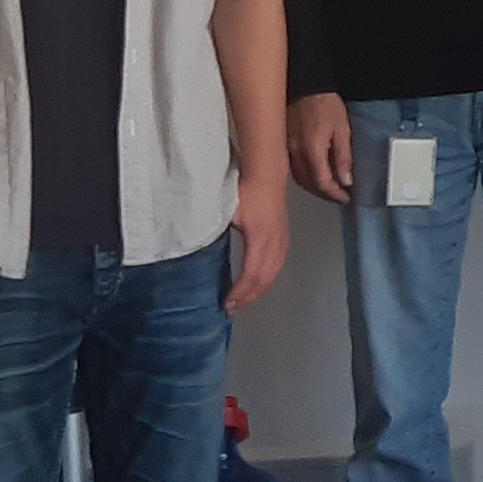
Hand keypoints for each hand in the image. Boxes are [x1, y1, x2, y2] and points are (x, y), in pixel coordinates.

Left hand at [225, 177, 289, 312]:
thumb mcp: (224, 212)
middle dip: (249, 296)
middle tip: (232, 308)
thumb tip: (199, 252)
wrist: (266, 174)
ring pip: (274, 273)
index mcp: (260, 239)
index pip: (251, 274)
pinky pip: (278, 265)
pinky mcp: (283, 237)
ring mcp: (282, 240)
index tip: (226, 304)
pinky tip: (258, 282)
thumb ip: (214, 232)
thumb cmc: (243, 190)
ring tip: (244, 299)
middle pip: (265, 278)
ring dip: (259, 289)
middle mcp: (275, 243)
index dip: (240, 292)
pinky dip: (267, 278)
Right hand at [287, 92, 352, 204]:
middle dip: (325, 193)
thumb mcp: (342, 130)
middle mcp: (294, 153)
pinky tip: (312, 175)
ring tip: (328, 188)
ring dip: (313, 187)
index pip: (322, 182)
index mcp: (311, 150)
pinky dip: (303, 177)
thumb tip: (346, 180)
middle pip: (308, 184)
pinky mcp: (282, 144)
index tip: (346, 197)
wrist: (304, 86)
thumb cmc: (324, 104)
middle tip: (339, 196)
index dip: (335, 194)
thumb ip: (343, 157)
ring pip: (298, 178)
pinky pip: (291, 168)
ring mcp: (285, 149)